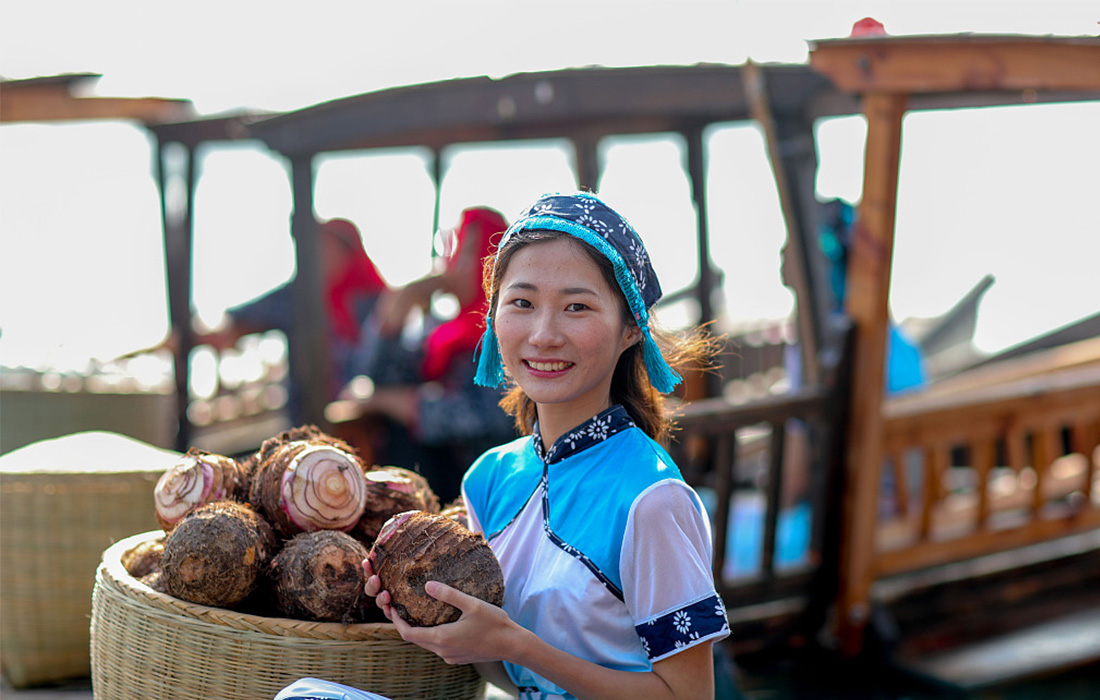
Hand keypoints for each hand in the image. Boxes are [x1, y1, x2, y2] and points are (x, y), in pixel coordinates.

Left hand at [363, 569, 519, 665]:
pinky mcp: (458, 657)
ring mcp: (450, 656)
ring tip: (418, 610)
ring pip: (427, 643)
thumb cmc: (494, 623)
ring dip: (420, 629)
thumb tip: (427, 585)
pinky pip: (439, 646)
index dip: (396, 621)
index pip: (408, 634)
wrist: (513, 645)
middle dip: (405, 623)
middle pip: (415, 639)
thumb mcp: (471, 604)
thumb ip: (448, 594)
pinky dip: (433, 634)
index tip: (391, 607)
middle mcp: (442, 651)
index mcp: (442, 638)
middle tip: (400, 605)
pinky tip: (440, 621)